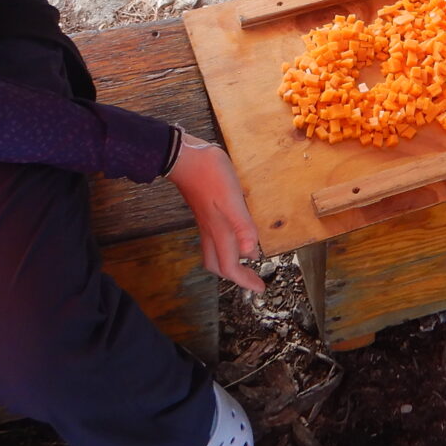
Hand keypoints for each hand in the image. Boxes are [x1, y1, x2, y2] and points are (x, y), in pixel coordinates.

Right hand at [167, 136, 265, 292]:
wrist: (184, 156)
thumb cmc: (210, 174)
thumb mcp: (232, 199)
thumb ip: (242, 226)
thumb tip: (252, 254)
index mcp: (219, 231)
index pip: (230, 266)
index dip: (245, 281)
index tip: (260, 289)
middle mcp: (210, 230)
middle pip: (218, 264)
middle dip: (236, 276)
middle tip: (254, 279)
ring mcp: (205, 221)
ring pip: (215, 252)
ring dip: (231, 261)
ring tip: (247, 260)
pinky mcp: (204, 211)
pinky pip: (214, 237)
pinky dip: (227, 244)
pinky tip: (236, 235)